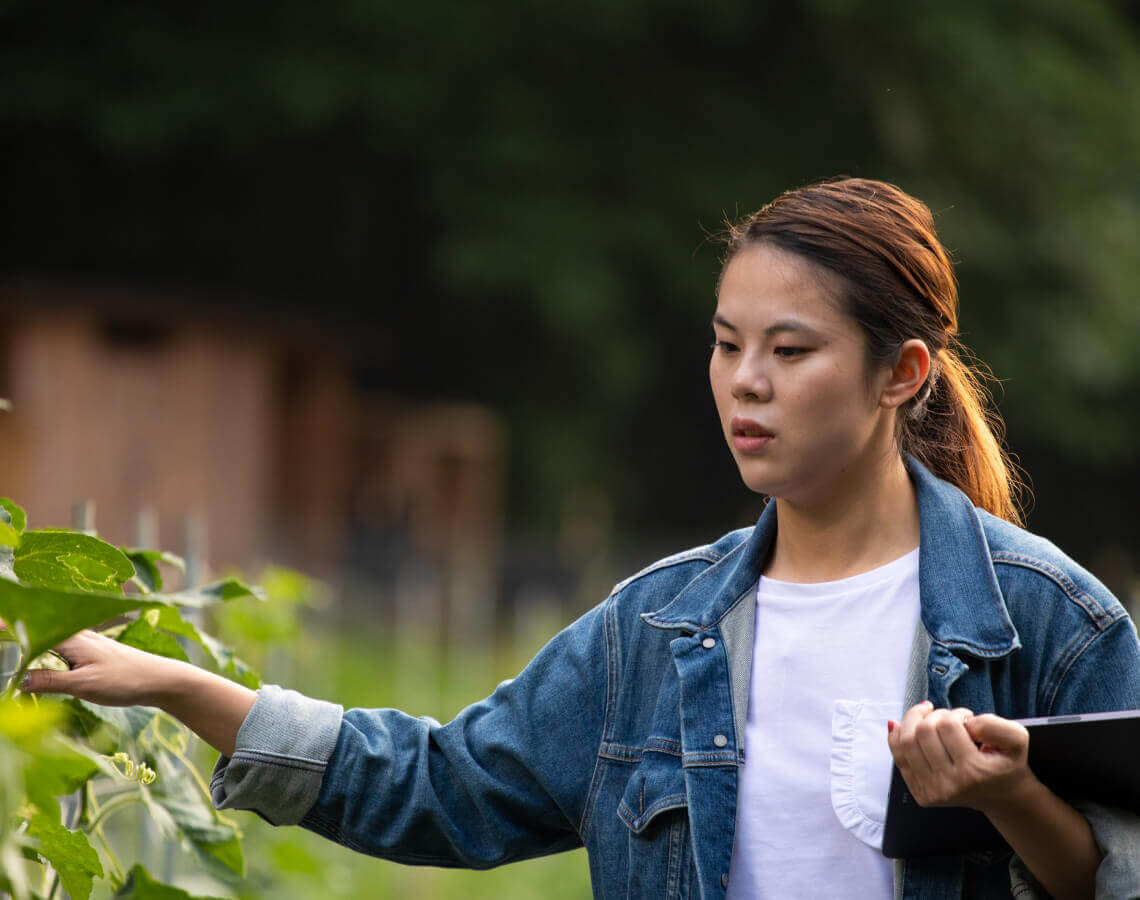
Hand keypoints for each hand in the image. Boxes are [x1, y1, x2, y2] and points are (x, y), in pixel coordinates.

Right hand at [20, 629, 172, 706]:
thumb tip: (15, 681)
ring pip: (48, 640)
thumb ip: (49, 682)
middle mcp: (77, 634)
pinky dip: (45, 654)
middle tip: (2, 647)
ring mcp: (84, 643)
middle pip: (38, 630)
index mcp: (71, 637)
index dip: (8, 627)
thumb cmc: (126, 679)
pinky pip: (59, 650)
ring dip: (30, 646)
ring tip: (11, 653)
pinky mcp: (91, 654)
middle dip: (16, 635)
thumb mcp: (84, 684)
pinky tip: (37, 665)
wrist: (161, 680)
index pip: (31, 626)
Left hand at [887, 701, 1035, 813]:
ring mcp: (932, 792)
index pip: (948, 725)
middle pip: (923, 731)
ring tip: (931, 719)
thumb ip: (995, 725)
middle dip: (935, 715)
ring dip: (916, 721)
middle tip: (949, 719)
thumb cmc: (1006, 763)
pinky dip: (898, 736)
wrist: (1002, 796)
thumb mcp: (1018, 739)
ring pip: (906, 741)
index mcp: (974, 772)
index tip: (966, 718)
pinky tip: (905, 725)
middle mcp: (949, 785)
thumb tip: (965, 723)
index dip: (956, 713)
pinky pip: (899, 756)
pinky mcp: (920, 793)